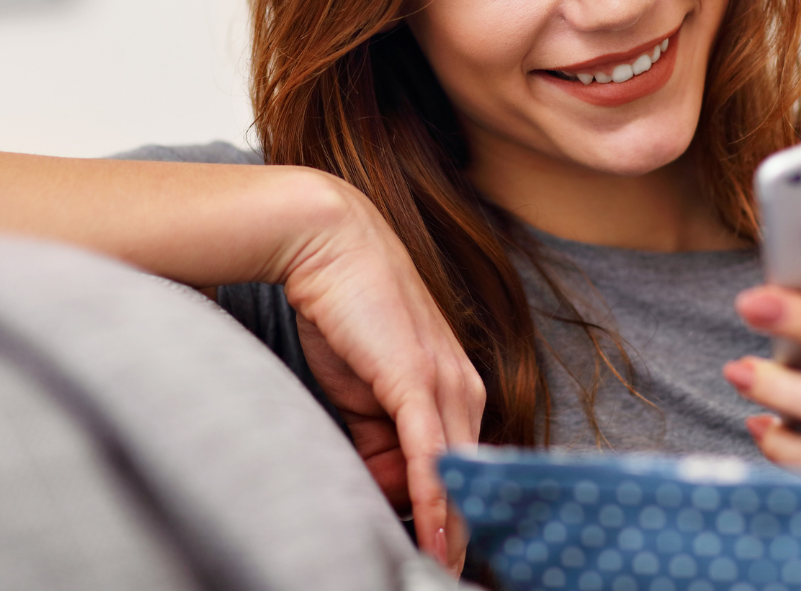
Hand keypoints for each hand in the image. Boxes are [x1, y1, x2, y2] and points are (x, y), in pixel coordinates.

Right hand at [279, 172, 484, 574]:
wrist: (330, 243)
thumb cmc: (346, 310)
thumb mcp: (362, 391)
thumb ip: (378, 438)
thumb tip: (387, 489)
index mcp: (453, 386)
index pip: (463, 465)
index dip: (458, 516)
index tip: (454, 564)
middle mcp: (461, 384)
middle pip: (469, 475)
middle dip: (464, 533)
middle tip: (460, 581)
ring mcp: (444, 378)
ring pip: (456, 471)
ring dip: (452, 531)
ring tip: (447, 578)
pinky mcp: (419, 375)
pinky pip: (431, 451)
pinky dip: (433, 499)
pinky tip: (434, 539)